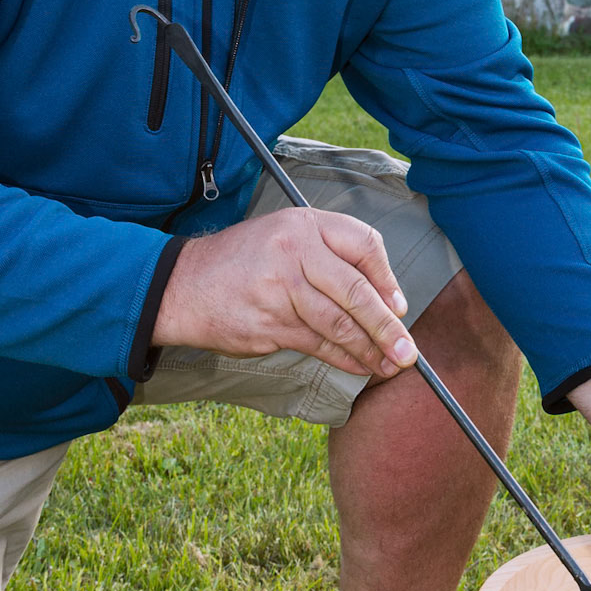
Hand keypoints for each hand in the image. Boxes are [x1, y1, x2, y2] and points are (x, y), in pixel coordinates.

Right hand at [152, 208, 419, 380]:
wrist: (182, 285)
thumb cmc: (242, 262)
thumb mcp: (284, 237)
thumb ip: (329, 256)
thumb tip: (383, 297)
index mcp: (303, 224)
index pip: (363, 244)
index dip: (387, 279)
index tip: (400, 306)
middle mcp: (294, 251)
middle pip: (356, 291)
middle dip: (388, 326)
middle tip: (409, 351)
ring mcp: (280, 289)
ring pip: (339, 324)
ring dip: (370, 349)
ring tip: (390, 365)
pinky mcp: (268, 323)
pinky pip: (317, 344)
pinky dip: (343, 359)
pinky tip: (358, 366)